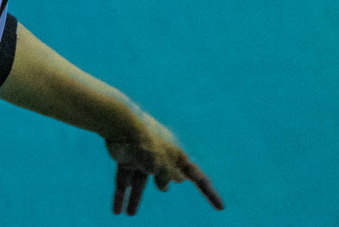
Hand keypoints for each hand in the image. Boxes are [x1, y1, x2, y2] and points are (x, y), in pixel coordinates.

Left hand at [105, 114, 222, 214]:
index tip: (221, 207)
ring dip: (135, 200)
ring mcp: (142, 157)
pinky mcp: (125, 158)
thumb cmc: (145, 143)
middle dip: (163, 185)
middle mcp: (161, 156)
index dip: (209, 193)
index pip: (197, 177)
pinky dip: (121, 195)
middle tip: (162, 189)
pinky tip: (117, 211)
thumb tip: (172, 182)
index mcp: (177, 154)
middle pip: (165, 178)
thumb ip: (168, 176)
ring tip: (130, 214)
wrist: (120, 123)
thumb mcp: (161, 164)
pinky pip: (124, 180)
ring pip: (139, 183)